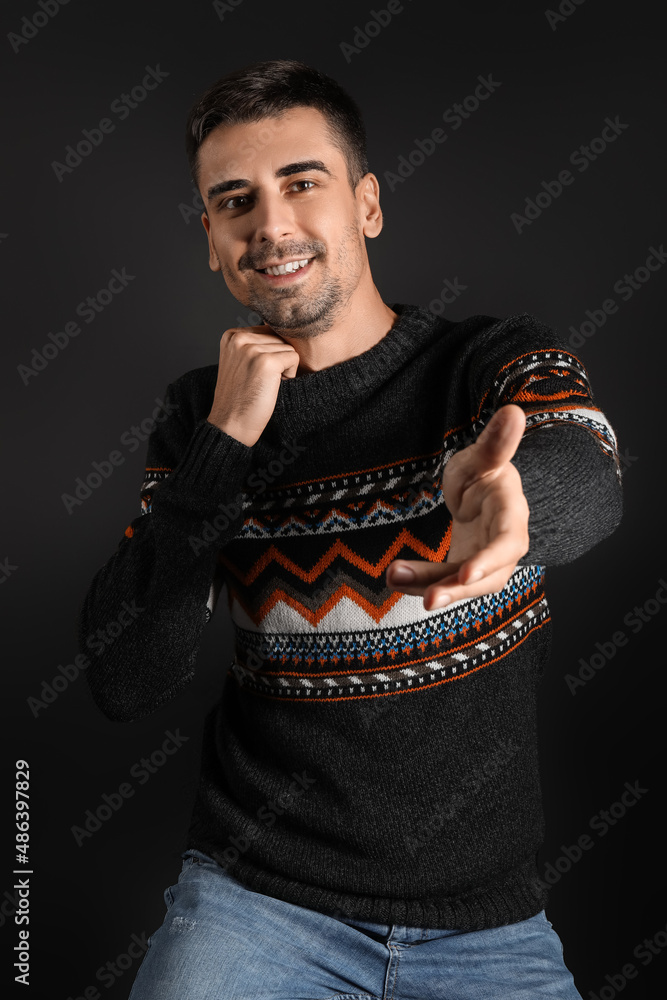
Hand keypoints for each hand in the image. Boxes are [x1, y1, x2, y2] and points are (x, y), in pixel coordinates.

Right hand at [206, 324, 299, 446]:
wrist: (230, 425)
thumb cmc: (239, 398)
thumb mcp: (239, 362)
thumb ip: (253, 344)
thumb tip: (282, 329)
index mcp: (231, 335)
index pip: (268, 331)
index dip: (269, 354)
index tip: (253, 374)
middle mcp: (239, 338)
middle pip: (279, 338)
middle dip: (277, 360)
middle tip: (260, 382)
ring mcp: (252, 349)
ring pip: (288, 348)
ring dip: (283, 368)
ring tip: (264, 384)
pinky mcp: (266, 362)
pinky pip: (294, 358)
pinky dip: (290, 375)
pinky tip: (272, 388)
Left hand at [386, 405, 529, 609]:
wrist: (480, 492)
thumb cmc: (484, 472)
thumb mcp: (483, 457)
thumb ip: (496, 443)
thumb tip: (513, 411)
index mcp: (511, 514)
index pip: (508, 543)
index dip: (490, 560)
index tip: (466, 573)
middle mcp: (502, 545)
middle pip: (488, 577)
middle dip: (459, 589)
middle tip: (429, 600)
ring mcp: (483, 562)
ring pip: (462, 584)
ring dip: (431, 587)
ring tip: (394, 578)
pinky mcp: (462, 571)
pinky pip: (443, 581)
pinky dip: (420, 582)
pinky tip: (394, 577)